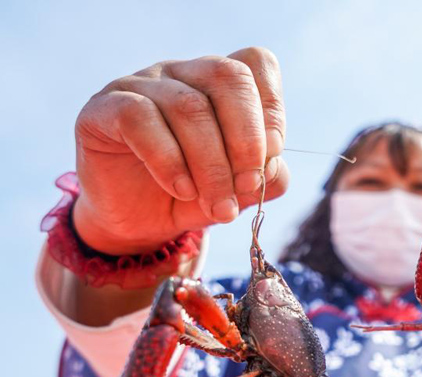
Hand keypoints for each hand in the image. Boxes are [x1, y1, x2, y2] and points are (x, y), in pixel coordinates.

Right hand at [73, 47, 289, 254]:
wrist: (135, 222)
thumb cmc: (193, 196)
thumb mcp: (238, 191)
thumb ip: (265, 176)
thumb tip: (272, 167)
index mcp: (219, 84)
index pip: (254, 63)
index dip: (271, 106)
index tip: (273, 153)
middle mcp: (182, 74)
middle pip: (227, 77)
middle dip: (246, 139)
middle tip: (248, 186)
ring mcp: (140, 85)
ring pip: (189, 107)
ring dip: (212, 166)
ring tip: (219, 207)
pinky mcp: (104, 109)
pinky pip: (141, 120)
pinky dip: (169, 161)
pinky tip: (182, 191)